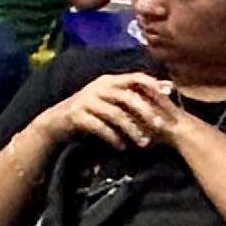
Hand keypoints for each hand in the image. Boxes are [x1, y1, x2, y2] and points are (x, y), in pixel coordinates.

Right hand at [43, 72, 178, 149]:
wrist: (56, 122)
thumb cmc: (90, 112)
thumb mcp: (111, 100)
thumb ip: (134, 95)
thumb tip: (168, 87)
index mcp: (109, 80)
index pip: (135, 77)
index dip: (153, 86)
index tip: (169, 98)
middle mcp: (98, 87)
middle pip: (128, 96)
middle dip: (146, 112)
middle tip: (161, 127)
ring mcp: (86, 100)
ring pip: (115, 113)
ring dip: (131, 129)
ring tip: (143, 143)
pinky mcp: (76, 115)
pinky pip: (99, 127)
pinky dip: (113, 138)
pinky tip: (122, 147)